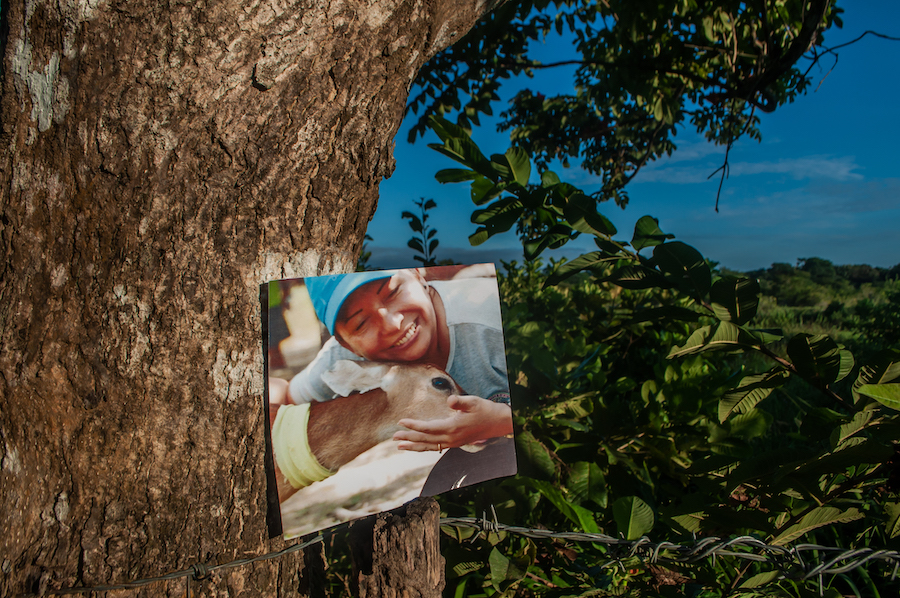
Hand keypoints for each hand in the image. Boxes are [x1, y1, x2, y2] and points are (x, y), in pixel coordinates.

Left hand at [393, 395, 512, 451]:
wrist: (498, 423)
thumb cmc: (484, 410)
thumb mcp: (473, 401)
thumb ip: (460, 401)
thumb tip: (450, 400)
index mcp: (453, 427)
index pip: (428, 428)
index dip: (413, 425)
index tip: (401, 422)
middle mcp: (451, 438)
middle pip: (425, 440)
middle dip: (408, 439)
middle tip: (393, 437)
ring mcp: (453, 443)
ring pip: (429, 447)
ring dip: (414, 446)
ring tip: (399, 447)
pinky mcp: (455, 443)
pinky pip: (436, 447)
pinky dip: (424, 447)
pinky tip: (417, 446)